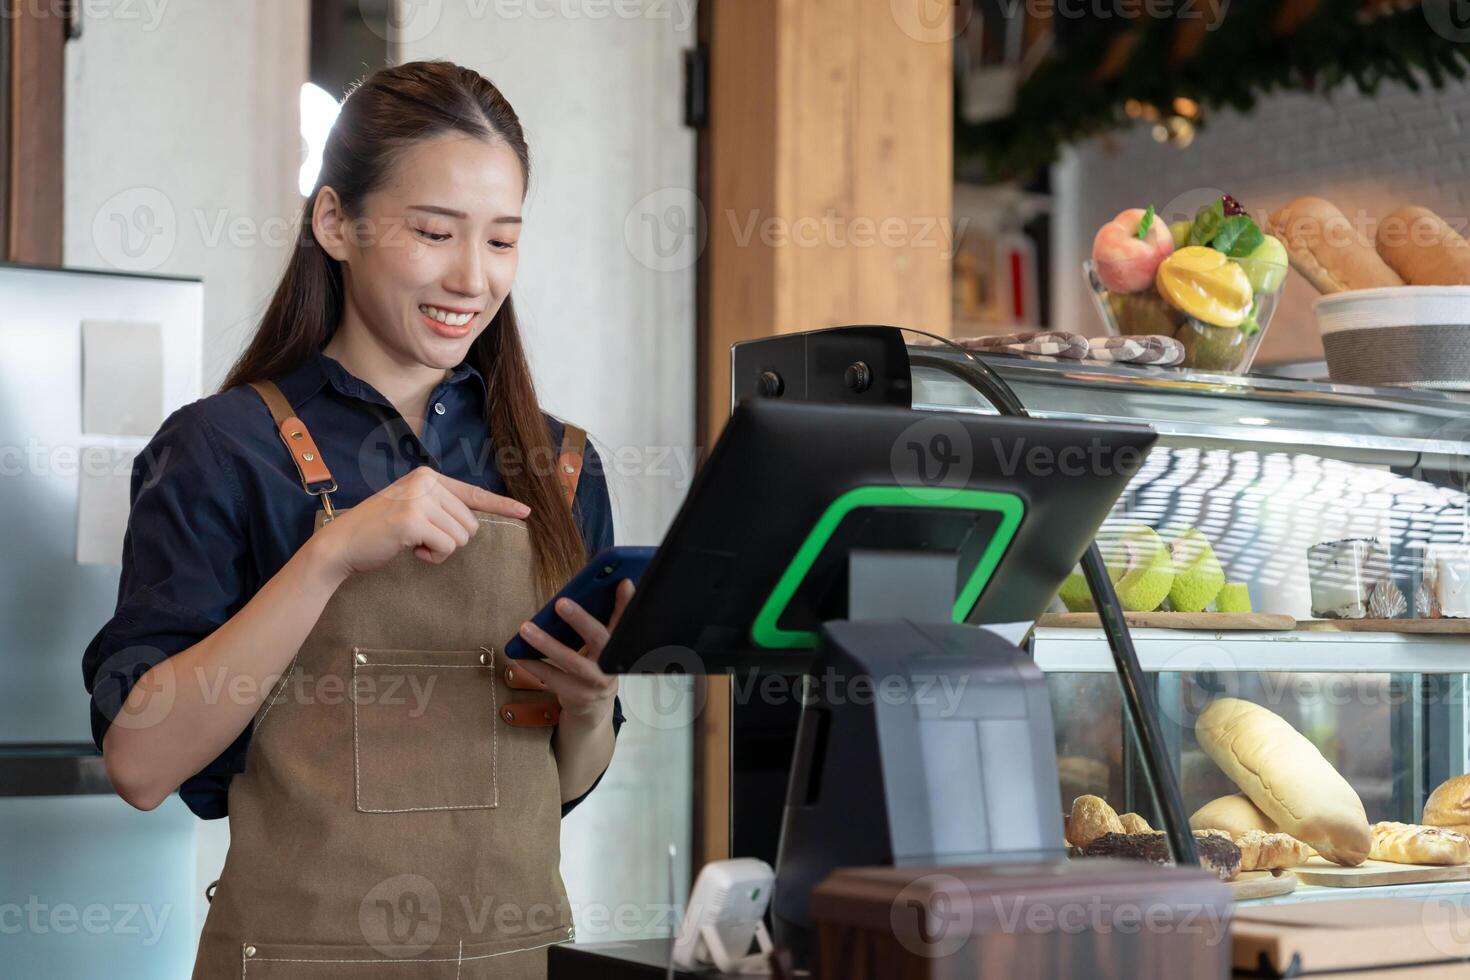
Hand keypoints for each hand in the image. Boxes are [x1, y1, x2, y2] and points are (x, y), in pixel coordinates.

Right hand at [311, 466, 530, 578]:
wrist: (342, 543)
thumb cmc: (380, 531)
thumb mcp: (412, 508)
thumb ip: (441, 508)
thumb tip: (472, 523)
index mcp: (428, 477)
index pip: (474, 493)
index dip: (502, 505)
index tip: (526, 512)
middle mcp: (425, 482)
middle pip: (471, 523)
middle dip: (450, 539)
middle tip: (420, 538)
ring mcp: (419, 499)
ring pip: (461, 537)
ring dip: (440, 549)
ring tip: (412, 543)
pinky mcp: (413, 520)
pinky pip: (447, 548)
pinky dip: (432, 557)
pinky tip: (410, 549)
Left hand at [513, 579, 633, 724]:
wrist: (595, 708)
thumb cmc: (595, 666)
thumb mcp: (602, 646)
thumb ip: (597, 624)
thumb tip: (578, 596)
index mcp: (620, 646)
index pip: (626, 620)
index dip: (627, 602)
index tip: (623, 582)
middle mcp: (612, 664)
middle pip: (599, 639)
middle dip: (581, 619)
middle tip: (561, 603)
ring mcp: (596, 682)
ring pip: (571, 661)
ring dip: (547, 644)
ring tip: (526, 628)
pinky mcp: (578, 695)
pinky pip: (553, 678)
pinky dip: (535, 665)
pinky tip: (521, 654)